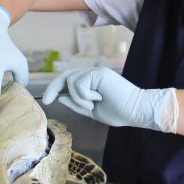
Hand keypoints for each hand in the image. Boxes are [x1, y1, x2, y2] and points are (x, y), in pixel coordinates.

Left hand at [42, 67, 177, 132]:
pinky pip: (79, 85)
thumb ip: (76, 103)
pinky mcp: (98, 73)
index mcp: (91, 82)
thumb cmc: (119, 112)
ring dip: (79, 99)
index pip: (69, 80)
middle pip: (65, 75)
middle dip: (53, 88)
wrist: (135, 110)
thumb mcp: (91, 110)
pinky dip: (85, 96)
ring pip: (71, 82)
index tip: (47, 100)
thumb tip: (60, 98)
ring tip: (94, 104)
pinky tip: (99, 98)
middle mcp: (92, 74)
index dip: (56, 88)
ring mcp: (96, 72)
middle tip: (47, 101)